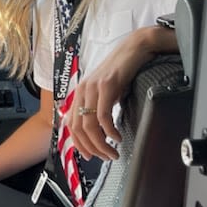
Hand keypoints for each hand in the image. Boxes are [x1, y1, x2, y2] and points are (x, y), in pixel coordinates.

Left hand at [66, 27, 156, 160]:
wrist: (134, 49)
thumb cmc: (122, 71)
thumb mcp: (106, 92)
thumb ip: (97, 107)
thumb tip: (97, 131)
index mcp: (80, 93)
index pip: (71, 124)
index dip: (79, 144)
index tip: (90, 156)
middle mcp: (82, 90)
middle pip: (78, 128)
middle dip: (91, 148)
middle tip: (105, 157)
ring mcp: (93, 88)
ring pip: (89, 125)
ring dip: (101, 144)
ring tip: (113, 152)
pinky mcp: (107, 86)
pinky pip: (103, 115)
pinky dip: (110, 131)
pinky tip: (117, 137)